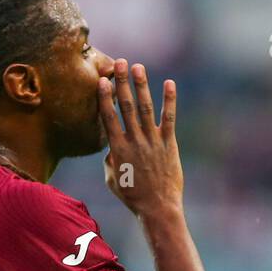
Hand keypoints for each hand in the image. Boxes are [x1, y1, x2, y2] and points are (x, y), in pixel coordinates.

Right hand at [99, 59, 183, 216]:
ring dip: (141, 86)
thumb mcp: (112, 179)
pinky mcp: (169, 144)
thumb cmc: (132, 196)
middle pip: (126, 106)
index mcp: (118, 149)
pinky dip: (169, 100)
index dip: (105, 98)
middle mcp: (134, 141)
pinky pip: (168, 118)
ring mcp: (152, 141)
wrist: (157, 208)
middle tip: (119, 63)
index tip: (102, 81)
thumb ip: (109, 160)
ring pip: (145, 108)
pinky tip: (168, 83)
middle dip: (122, 82)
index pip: (109, 118)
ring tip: (138, 67)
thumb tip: (110, 148)